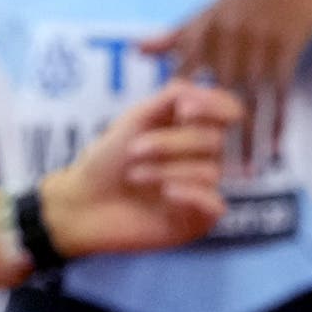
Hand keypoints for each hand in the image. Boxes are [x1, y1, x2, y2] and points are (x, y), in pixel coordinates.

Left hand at [37, 81, 242, 257]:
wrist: (83, 203)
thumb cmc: (107, 159)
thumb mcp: (137, 119)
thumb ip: (172, 97)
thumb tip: (200, 92)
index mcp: (191, 128)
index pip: (229, 110)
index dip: (216, 106)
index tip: (184, 109)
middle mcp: (202, 157)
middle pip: (215, 140)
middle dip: (172, 142)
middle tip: (133, 149)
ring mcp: (202, 189)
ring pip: (211, 171)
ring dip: (167, 169)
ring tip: (133, 175)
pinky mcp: (198, 219)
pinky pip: (215, 204)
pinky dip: (191, 194)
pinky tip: (166, 193)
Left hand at [142, 0, 311, 154]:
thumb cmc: (245, 0)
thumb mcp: (208, 12)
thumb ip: (173, 37)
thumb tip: (134, 50)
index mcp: (203, 29)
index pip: (182, 77)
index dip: (173, 111)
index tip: (166, 144)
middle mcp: (226, 38)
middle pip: (213, 96)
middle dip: (209, 133)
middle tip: (202, 171)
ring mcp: (257, 45)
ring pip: (248, 102)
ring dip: (246, 140)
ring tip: (242, 172)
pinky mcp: (285, 52)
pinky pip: (279, 95)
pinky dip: (277, 123)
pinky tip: (274, 148)